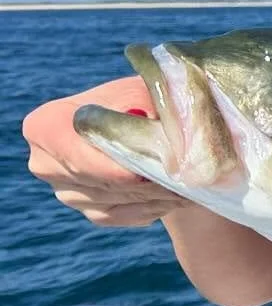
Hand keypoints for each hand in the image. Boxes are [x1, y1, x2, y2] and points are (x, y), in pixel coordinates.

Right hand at [22, 75, 185, 226]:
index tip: (158, 170)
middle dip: (146, 181)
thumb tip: (157, 128)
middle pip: (101, 181)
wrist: (143, 122)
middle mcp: (46, 164)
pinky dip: (155, 206)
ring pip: (117, 200)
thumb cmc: (140, 99)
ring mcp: (67, 193)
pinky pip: (126, 215)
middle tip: (189, 179)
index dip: (118, 167)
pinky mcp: (92, 212)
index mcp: (45, 126)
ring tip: (193, 183)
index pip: (78, 156)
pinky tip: (180, 195)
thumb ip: (146, 105)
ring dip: (157, 195)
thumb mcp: (142, 90)